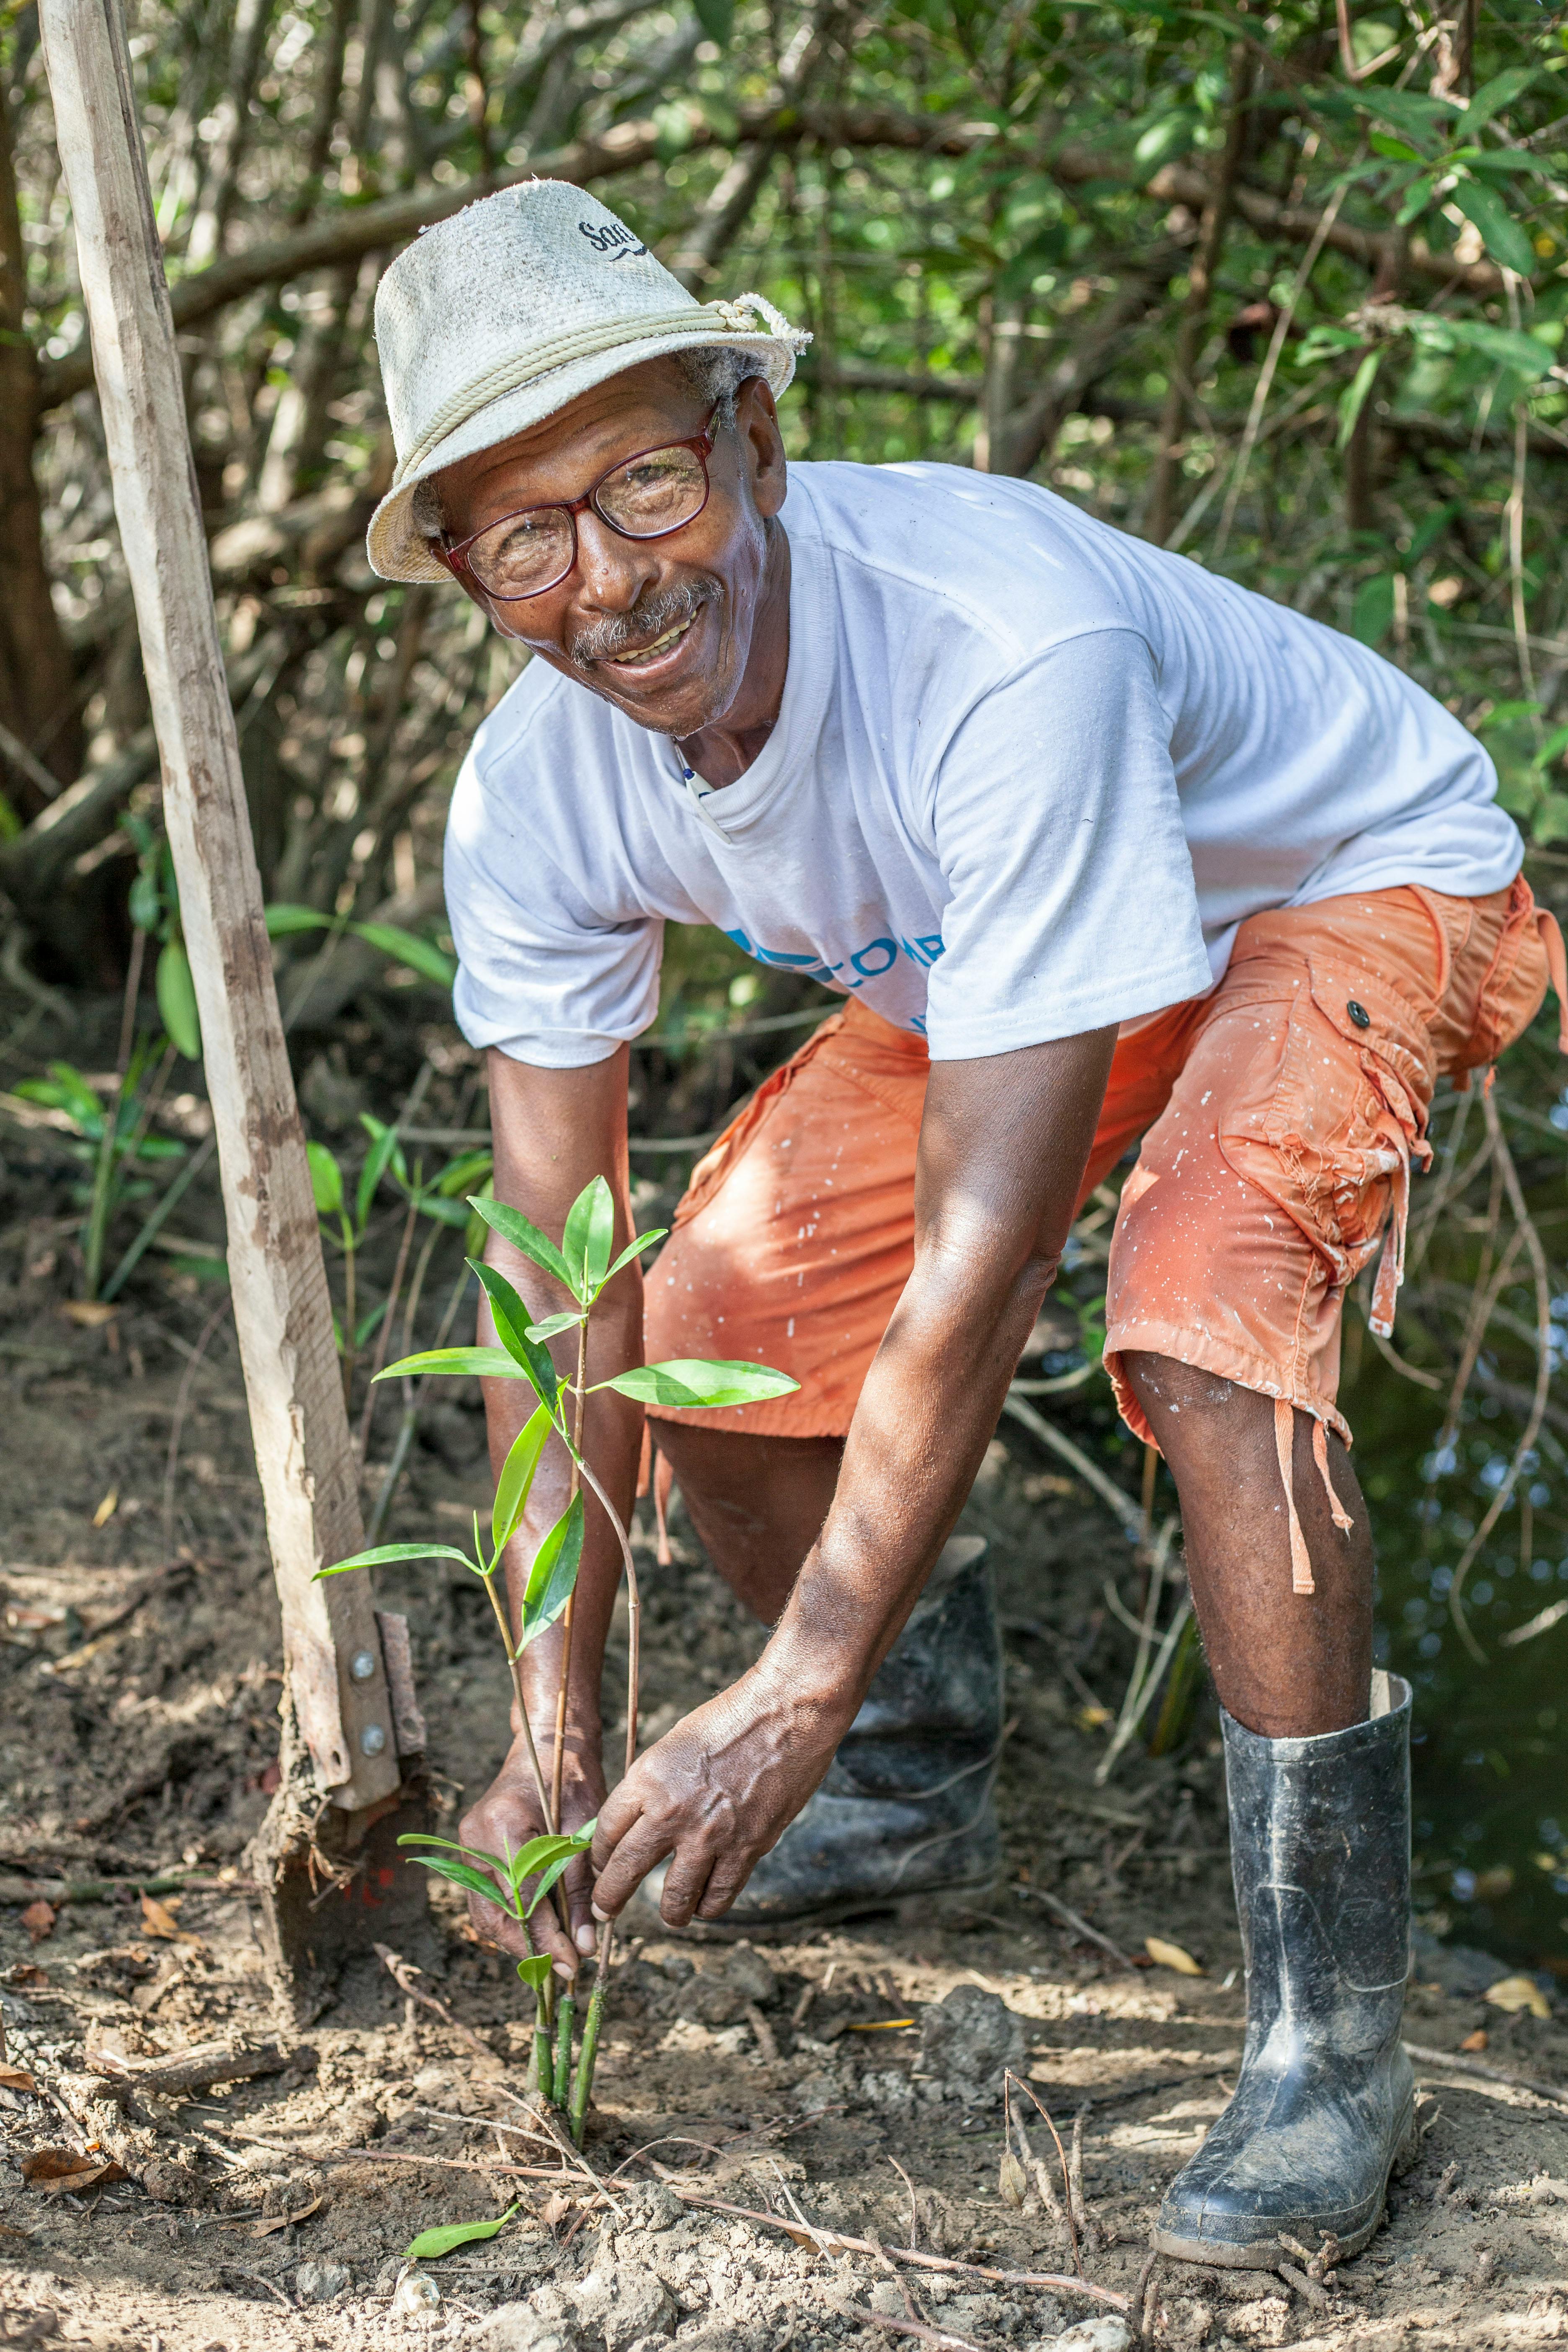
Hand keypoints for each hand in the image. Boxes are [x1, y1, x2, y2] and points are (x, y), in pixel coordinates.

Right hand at [458, 1728, 604, 1978]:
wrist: (548, 1748)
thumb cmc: (572, 1782)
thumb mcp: (583, 1832)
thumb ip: (580, 1889)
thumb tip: (584, 1946)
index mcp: (502, 1825)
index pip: (521, 1898)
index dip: (546, 1937)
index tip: (571, 1964)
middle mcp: (474, 1838)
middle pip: (494, 1914)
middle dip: (529, 1947)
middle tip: (564, 1970)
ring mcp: (466, 1845)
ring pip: (485, 1913)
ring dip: (518, 1941)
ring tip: (553, 1958)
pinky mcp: (470, 1852)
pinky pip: (486, 1900)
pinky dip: (511, 1921)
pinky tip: (538, 1934)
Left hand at [589, 1663, 847, 1927]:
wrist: (787, 1711)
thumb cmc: (731, 1719)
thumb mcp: (674, 1745)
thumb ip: (653, 1786)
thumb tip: (639, 1823)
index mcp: (647, 1779)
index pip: (605, 1833)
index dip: (598, 1856)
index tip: (601, 1866)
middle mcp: (672, 1812)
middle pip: (625, 1872)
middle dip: (609, 1899)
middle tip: (604, 1911)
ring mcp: (710, 1835)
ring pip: (675, 1900)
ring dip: (669, 1913)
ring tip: (671, 1914)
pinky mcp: (748, 1848)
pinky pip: (719, 1897)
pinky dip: (709, 1905)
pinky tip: (707, 1901)